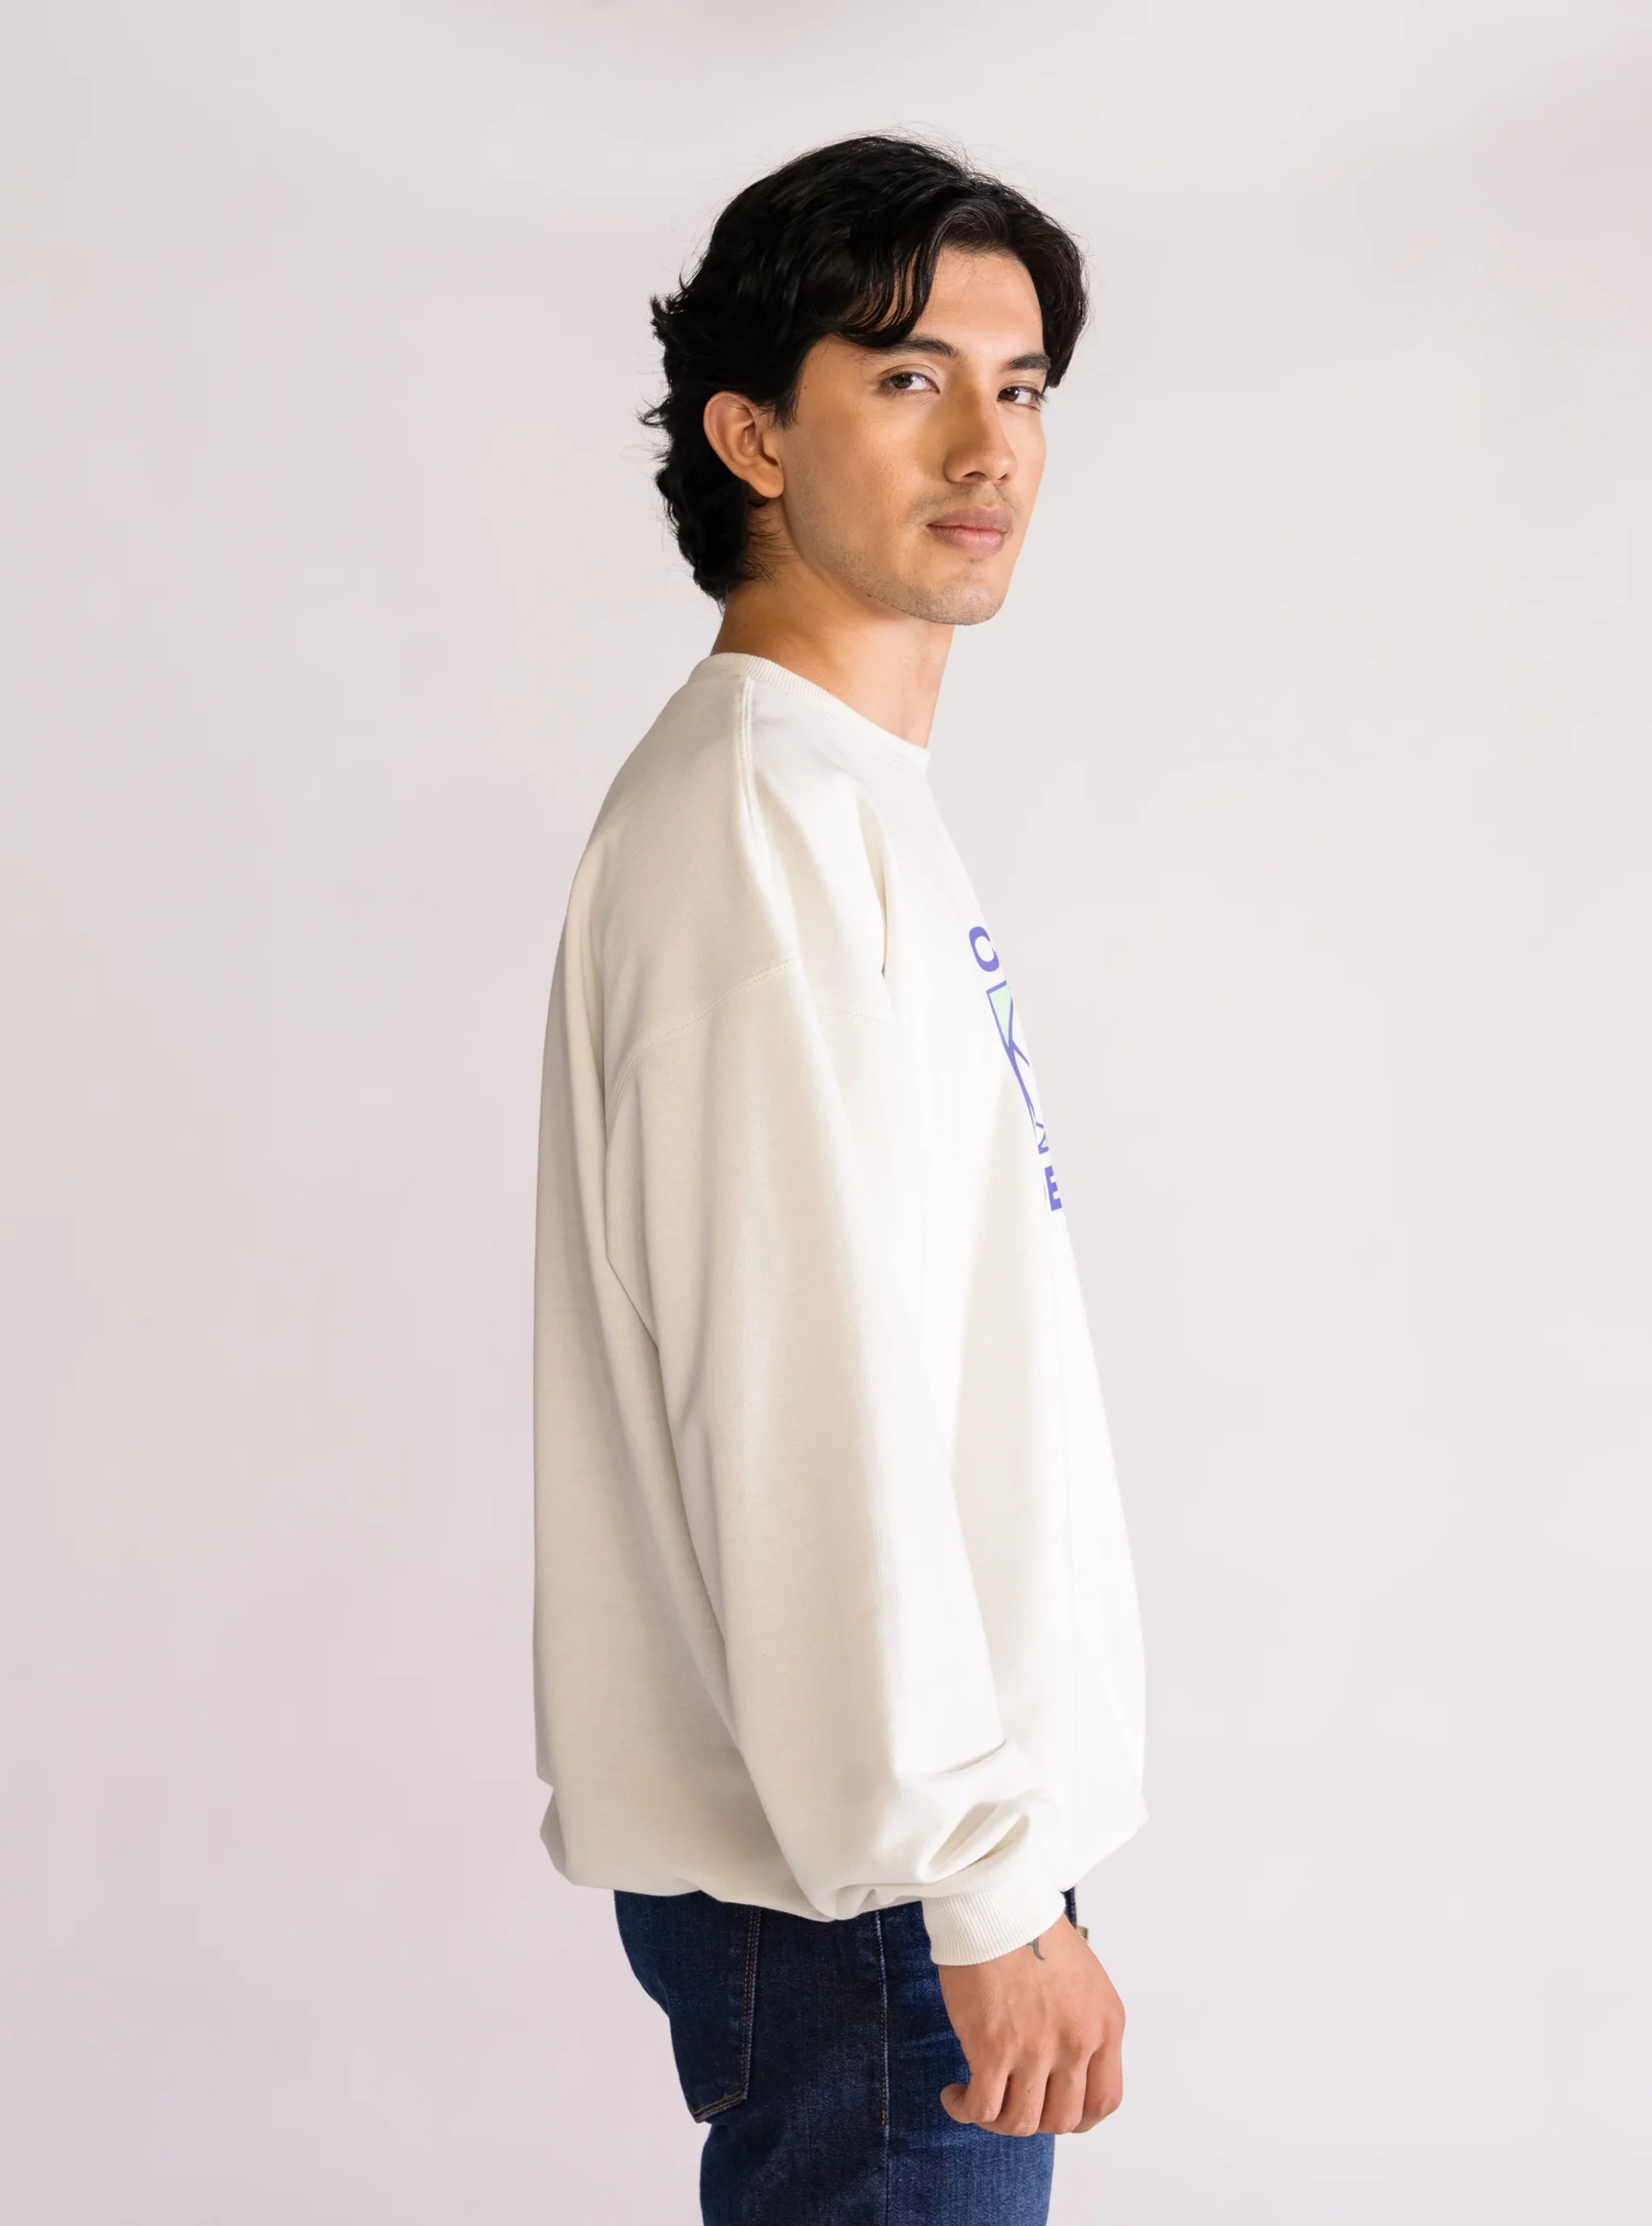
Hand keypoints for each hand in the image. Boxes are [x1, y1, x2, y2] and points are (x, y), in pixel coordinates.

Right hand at [936, 1912, 1124, 2136]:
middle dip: (1034, 2118)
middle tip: (1011, 2098)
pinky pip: (984, 2108)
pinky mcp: (994, 2049)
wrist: (996, 1904)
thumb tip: (1062, 2064)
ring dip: (998, 2121)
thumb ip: (1082, 2023)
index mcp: (1105, 2025)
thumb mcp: (1083, 1979)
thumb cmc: (1032, 1929)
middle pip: (1062, 2119)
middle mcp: (1078, 2043)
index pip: (1104, 2101)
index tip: (1052, 2108)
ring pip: (1022, 2122)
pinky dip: (967, 2111)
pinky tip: (956, 2095)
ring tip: (978, 2101)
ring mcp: (1037, 2050)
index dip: (1077, 2117)